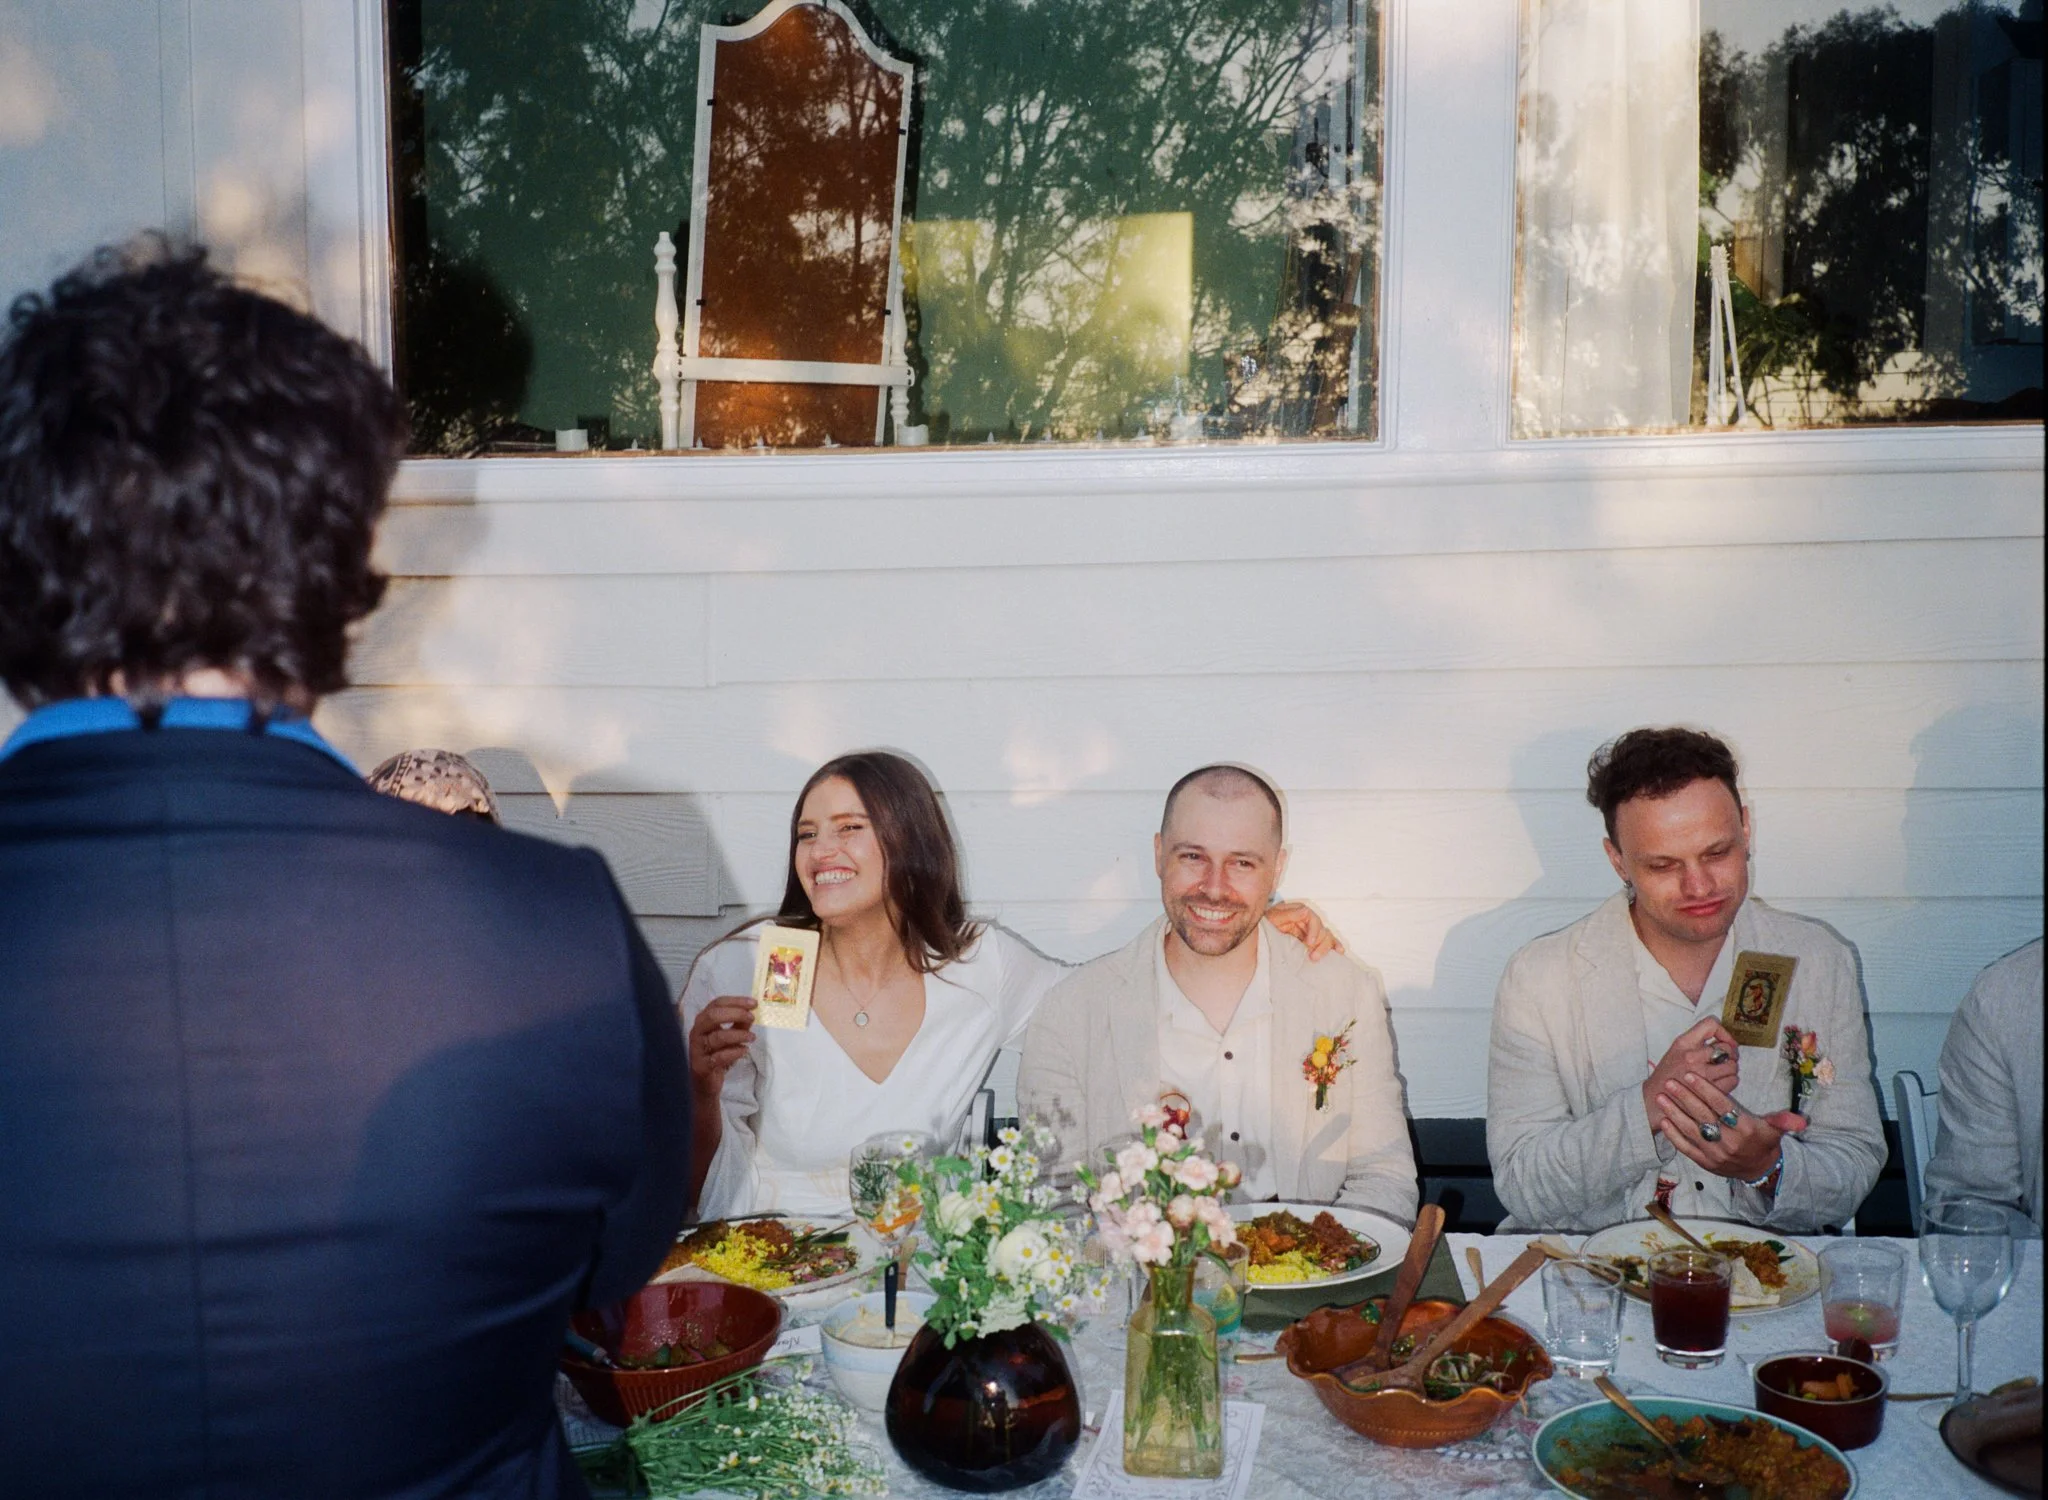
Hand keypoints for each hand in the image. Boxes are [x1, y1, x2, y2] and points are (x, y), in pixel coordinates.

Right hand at [687, 995, 756, 1107]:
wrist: (704, 1084)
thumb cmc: (716, 1056)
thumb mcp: (730, 1037)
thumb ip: (738, 1025)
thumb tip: (751, 1015)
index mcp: (703, 1021)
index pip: (717, 1004)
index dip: (736, 1001)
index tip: (754, 1003)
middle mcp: (697, 1032)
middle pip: (713, 1016)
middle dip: (735, 1013)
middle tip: (752, 1017)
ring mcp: (697, 1049)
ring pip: (718, 1037)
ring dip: (739, 1035)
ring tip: (752, 1037)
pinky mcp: (701, 1066)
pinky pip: (719, 1056)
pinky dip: (734, 1052)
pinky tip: (744, 1051)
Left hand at [1268, 900, 1342, 959]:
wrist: (1255, 937)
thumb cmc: (1263, 926)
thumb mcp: (1272, 918)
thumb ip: (1288, 914)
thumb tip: (1306, 912)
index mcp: (1296, 912)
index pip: (1311, 917)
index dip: (1314, 930)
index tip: (1310, 943)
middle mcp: (1305, 920)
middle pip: (1321, 928)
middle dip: (1320, 942)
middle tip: (1313, 957)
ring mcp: (1309, 931)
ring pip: (1325, 936)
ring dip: (1325, 947)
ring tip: (1316, 958)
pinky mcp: (1311, 941)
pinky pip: (1326, 941)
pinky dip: (1333, 945)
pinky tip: (1339, 951)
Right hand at [1641, 1016, 1739, 1125]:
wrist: (1655, 1100)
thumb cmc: (1667, 1075)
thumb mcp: (1676, 1051)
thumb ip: (1697, 1042)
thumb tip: (1726, 1042)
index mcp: (1683, 1043)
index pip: (1711, 1024)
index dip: (1723, 1032)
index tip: (1724, 1042)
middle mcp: (1692, 1057)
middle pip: (1727, 1048)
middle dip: (1730, 1054)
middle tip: (1724, 1060)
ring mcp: (1701, 1074)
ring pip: (1733, 1065)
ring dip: (1730, 1069)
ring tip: (1721, 1072)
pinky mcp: (1708, 1091)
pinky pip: (1732, 1081)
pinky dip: (1730, 1081)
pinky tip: (1720, 1083)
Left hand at [1654, 1069, 1806, 1182]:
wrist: (1758, 1171)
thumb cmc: (1763, 1142)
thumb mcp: (1775, 1130)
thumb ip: (1783, 1121)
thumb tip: (1802, 1120)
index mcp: (1746, 1130)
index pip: (1722, 1107)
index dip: (1706, 1090)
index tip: (1691, 1075)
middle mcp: (1729, 1143)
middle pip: (1703, 1116)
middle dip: (1685, 1098)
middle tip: (1670, 1081)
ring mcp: (1715, 1154)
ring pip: (1691, 1131)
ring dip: (1674, 1113)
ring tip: (1661, 1096)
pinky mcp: (1704, 1163)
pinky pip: (1686, 1148)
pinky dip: (1674, 1135)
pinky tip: (1664, 1120)